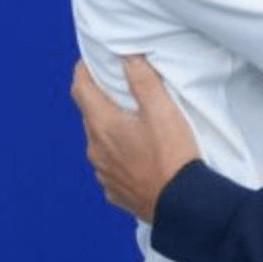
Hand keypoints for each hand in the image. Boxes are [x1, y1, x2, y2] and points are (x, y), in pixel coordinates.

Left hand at [70, 55, 200, 222]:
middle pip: (90, 114)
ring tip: (135, 123)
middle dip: (101, 98)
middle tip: (121, 87)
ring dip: (111, 129)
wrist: (182, 207)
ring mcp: (103, 174)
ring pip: (100, 142)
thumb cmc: (174, 156)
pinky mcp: (115, 192)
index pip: (80, 88)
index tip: (93, 59)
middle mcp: (95, 150)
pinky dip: (119, 155)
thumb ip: (143, 80)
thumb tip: (126, 55)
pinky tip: (139, 156)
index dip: (84, 69)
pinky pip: (110, 167)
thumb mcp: (163, 111)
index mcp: (103, 125)